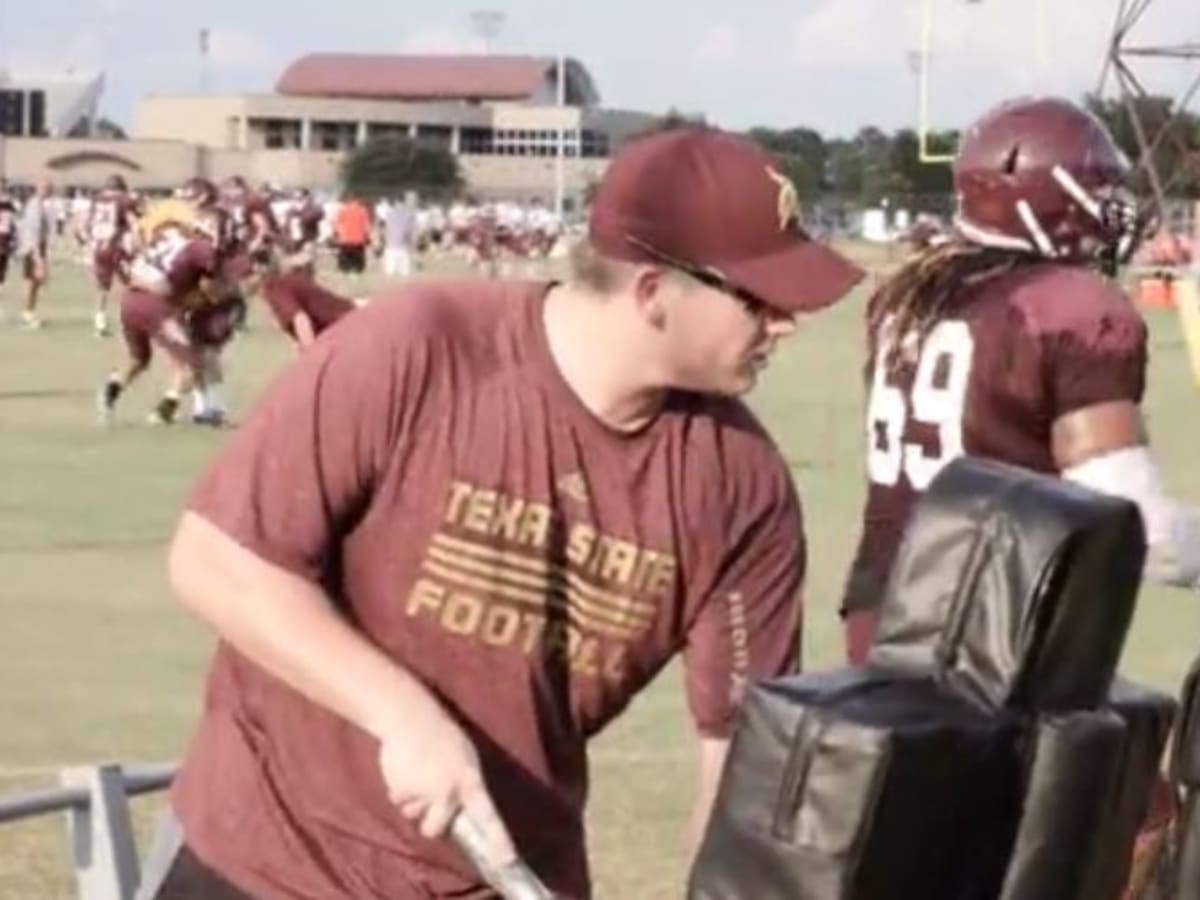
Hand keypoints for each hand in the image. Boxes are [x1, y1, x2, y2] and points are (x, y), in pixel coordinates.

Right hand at [376, 709, 516, 868]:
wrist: (409, 716)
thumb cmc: (440, 734)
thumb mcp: (465, 756)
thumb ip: (466, 784)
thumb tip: (465, 811)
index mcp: (470, 780)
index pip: (487, 816)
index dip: (497, 841)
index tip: (506, 861)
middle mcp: (448, 791)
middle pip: (435, 829)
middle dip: (430, 820)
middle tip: (429, 797)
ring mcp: (423, 793)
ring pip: (413, 815)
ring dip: (413, 801)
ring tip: (416, 772)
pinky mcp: (400, 790)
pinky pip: (398, 802)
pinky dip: (399, 790)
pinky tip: (404, 768)